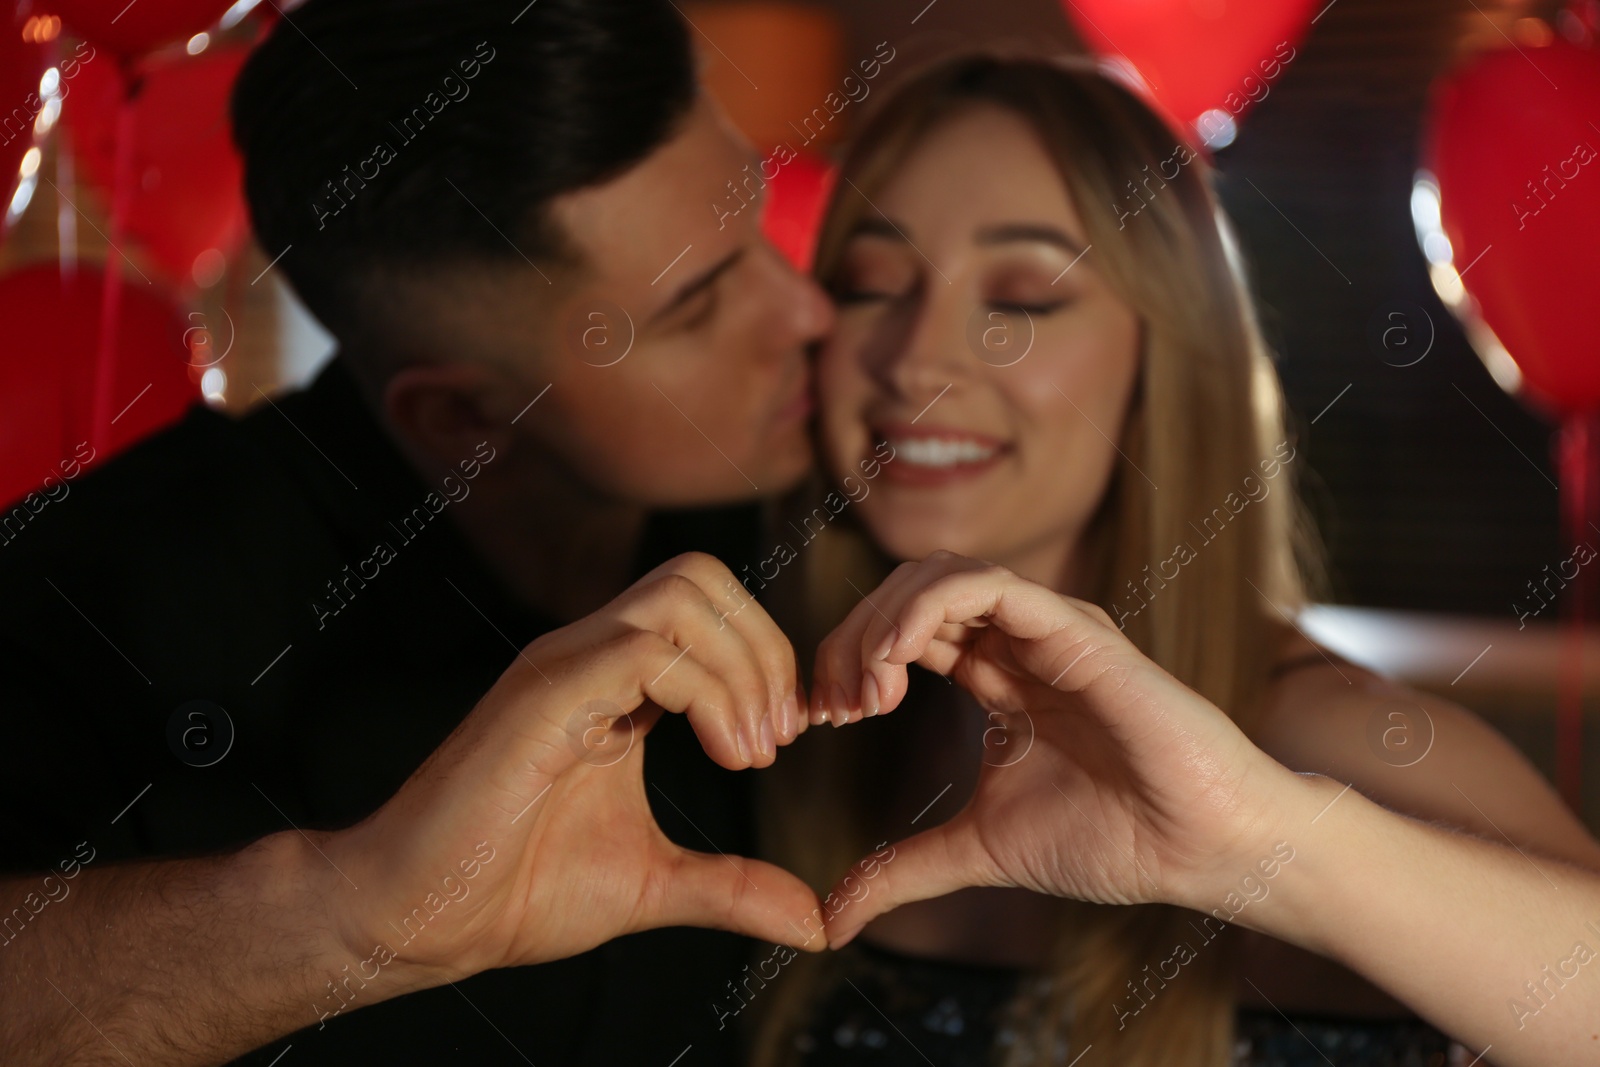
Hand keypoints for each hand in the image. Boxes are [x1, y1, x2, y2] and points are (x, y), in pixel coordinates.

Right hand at [323, 552, 820, 994]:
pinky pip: (646, 649)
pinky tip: (723, 753)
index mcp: (613, 681)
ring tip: (752, 749)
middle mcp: (587, 655)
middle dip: (765, 647)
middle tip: (778, 736)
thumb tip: (815, 921)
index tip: (788, 735)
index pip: (710, 608)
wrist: (421, 920)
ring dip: (742, 665)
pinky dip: (708, 691)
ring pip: (680, 595)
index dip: (768, 656)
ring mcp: (563, 667)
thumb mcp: (656, 884)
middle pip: (701, 577)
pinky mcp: (543, 696)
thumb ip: (735, 888)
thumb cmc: (516, 892)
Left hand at [811, 551, 1302, 947]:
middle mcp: (1019, 641)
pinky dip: (925, 611)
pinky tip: (896, 665)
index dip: (850, 661)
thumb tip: (833, 917)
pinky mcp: (1075, 629)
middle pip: (907, 594)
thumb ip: (903, 870)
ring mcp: (1047, 629)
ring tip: (865, 691)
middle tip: (832, 706)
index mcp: (997, 674)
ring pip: (939, 575)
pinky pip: (986, 586)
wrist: (1197, 849)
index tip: (822, 719)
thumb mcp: (977, 850)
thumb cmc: (1112, 839)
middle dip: (853, 639)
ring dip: (882, 623)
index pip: (902, 633)